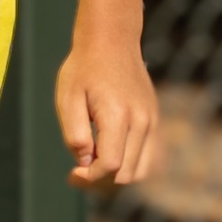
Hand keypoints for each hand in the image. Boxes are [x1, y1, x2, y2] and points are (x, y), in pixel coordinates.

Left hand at [55, 32, 157, 189]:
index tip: (72, 173)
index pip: (111, 165)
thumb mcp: (67, 98)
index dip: (89, 177)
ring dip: (116, 174)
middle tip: (77, 171)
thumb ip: (75, 134)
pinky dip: (129, 164)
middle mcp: (141, 121)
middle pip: (127, 173)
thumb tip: (84, 162)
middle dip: (100, 179)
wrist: (111, 42)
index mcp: (118, 116)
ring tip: (93, 163)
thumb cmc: (84, 69)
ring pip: (141, 170)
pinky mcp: (154, 120)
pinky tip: (107, 153)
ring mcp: (152, 121)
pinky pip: (147, 157)